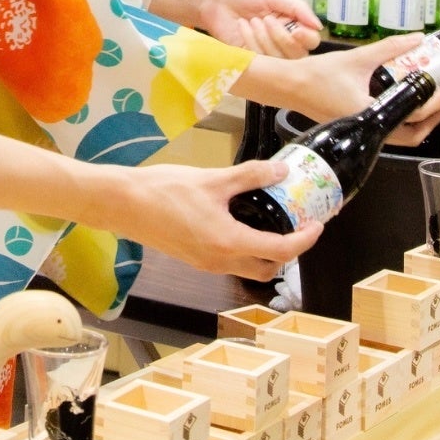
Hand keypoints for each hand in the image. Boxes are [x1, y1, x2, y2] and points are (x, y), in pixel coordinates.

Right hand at [101, 160, 322, 280]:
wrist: (123, 204)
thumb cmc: (163, 191)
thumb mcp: (213, 179)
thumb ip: (250, 175)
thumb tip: (281, 171)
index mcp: (228, 242)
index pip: (280, 251)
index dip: (305, 240)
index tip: (317, 225)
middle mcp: (219, 261)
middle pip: (266, 268)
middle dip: (288, 252)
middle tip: (297, 225)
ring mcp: (205, 263)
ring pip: (247, 268)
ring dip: (265, 253)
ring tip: (272, 222)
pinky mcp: (193, 258)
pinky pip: (228, 261)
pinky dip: (244, 249)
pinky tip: (240, 221)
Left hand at [151, 0, 319, 57]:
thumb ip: (297, 8)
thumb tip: (318, 26)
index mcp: (292, 24)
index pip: (310, 40)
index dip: (307, 38)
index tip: (297, 30)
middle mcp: (283, 41)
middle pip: (298, 54)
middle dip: (282, 37)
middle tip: (265, 19)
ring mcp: (267, 52)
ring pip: (280, 61)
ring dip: (265, 39)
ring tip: (252, 21)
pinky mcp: (251, 60)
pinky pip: (261, 62)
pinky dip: (252, 42)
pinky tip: (242, 27)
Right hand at [241, 37, 439, 144]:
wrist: (288, 86)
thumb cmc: (318, 75)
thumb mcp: (358, 58)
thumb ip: (389, 47)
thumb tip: (417, 38)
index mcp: (371, 116)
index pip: (414, 119)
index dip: (436, 107)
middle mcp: (369, 129)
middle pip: (413, 136)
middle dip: (433, 118)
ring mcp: (363, 130)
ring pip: (401, 134)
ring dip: (418, 118)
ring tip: (429, 96)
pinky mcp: (358, 125)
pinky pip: (387, 126)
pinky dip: (402, 116)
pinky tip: (403, 97)